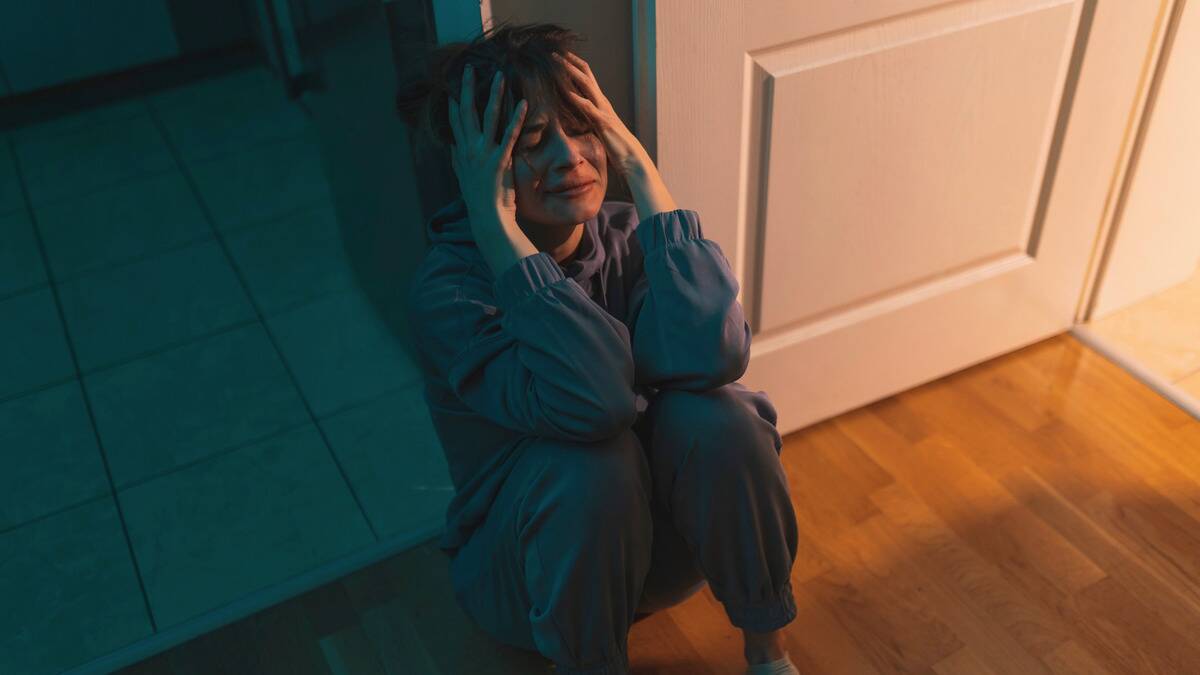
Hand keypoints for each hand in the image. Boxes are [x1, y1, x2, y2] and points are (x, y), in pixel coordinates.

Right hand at [447, 64, 528, 239]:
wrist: (488, 219)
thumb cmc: (479, 201)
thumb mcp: (463, 179)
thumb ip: (457, 161)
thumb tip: (452, 147)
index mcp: (461, 154)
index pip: (454, 122)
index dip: (453, 102)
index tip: (451, 84)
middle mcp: (469, 151)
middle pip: (466, 112)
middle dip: (467, 88)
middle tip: (470, 68)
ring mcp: (484, 154)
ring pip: (488, 117)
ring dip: (494, 95)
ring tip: (500, 76)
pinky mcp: (499, 161)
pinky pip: (508, 134)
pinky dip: (515, 118)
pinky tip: (522, 103)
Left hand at [553, 51, 650, 176]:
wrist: (631, 159)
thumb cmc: (616, 147)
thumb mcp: (598, 130)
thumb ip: (589, 121)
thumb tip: (576, 119)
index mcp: (600, 104)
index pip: (586, 79)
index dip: (574, 67)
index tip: (560, 57)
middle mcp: (602, 102)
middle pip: (586, 75)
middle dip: (570, 62)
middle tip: (554, 52)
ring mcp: (603, 110)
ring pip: (586, 85)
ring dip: (570, 72)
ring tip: (556, 62)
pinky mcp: (603, 122)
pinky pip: (588, 107)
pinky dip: (576, 98)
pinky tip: (565, 91)